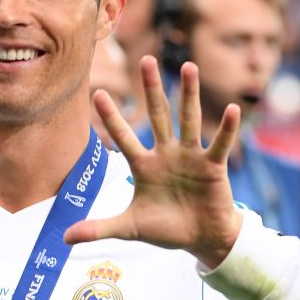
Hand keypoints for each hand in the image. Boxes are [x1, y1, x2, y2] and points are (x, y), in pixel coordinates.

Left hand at [64, 56, 242, 268]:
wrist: (200, 239)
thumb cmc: (165, 229)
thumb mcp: (129, 228)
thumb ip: (99, 229)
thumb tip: (65, 239)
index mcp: (143, 166)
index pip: (124, 137)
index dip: (112, 117)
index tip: (98, 92)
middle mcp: (166, 154)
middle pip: (158, 116)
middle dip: (151, 90)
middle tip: (145, 60)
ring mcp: (190, 157)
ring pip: (188, 120)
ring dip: (189, 94)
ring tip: (188, 67)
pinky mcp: (213, 166)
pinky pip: (220, 144)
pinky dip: (227, 129)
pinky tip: (233, 110)